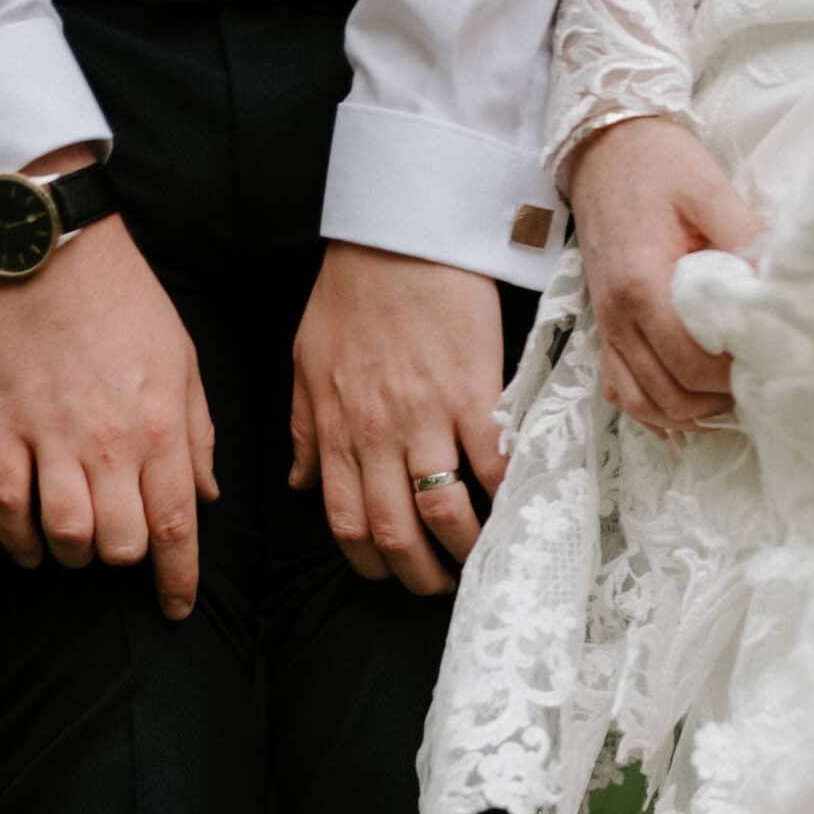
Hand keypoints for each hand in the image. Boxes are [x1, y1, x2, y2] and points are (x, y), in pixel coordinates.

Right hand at [0, 152, 217, 620]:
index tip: (177, 609)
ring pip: (66, 534)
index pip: (176, 529)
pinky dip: (17, 538)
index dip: (179, 581)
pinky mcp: (5, 424)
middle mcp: (110, 444)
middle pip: (121, 544)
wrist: (55, 245)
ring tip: (78, 542)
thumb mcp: (185, 364)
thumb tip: (208, 499)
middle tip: (121, 549)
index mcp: (162, 431)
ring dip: (74, 553)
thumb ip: (199, 436)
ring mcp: (53, 436)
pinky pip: (6, 504)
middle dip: (125, 562)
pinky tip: (30, 548)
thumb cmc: (128, 302)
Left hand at [291, 245, 506, 594]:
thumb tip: (298, 483)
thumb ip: (303, 428)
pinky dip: (505, 498)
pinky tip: (514, 509)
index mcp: (336, 429)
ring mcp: (425, 416)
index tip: (393, 570)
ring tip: (479, 556)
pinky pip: (491, 466)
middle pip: (395, 533)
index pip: (348, 523)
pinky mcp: (471, 393)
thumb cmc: (352, 291)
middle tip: (441, 582)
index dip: (372, 562)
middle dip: (419, 574)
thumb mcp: (307, 360)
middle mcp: (376, 433)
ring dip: (464, 549)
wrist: (400, 231)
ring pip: (442, 513)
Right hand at [566, 117, 760, 434]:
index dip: (733, 375)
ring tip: (727, 394)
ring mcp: (607, 328)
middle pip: (670, 394)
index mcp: (641, 285)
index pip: (691, 362)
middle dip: (717, 398)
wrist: (605, 147)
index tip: (768, 362)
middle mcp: (617, 317)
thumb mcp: (708, 188)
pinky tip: (688, 405)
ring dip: (688, 411)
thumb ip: (744, 239)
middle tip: (756, 380)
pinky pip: (622, 392)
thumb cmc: (658, 163)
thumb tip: (782, 289)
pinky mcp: (605, 330)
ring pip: (644, 404)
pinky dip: (654, 409)